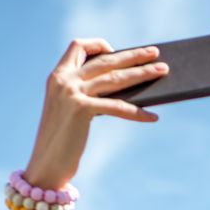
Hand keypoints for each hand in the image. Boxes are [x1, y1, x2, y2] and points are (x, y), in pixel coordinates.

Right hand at [22, 38, 167, 190]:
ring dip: (142, 73)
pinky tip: (152, 117)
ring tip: (162, 72)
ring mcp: (71, 93)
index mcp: (57, 76)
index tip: (114, 50)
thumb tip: (125, 87)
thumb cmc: (63, 140)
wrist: (47, 164)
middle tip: (155, 52)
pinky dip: (136, 112)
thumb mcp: (71, 110)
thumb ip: (87, 94)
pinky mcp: (80, 110)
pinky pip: (116, 107)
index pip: (78, 46)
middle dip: (133, 55)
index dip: (98, 44)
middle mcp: (63, 80)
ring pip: (115, 78)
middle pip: (105, 60)